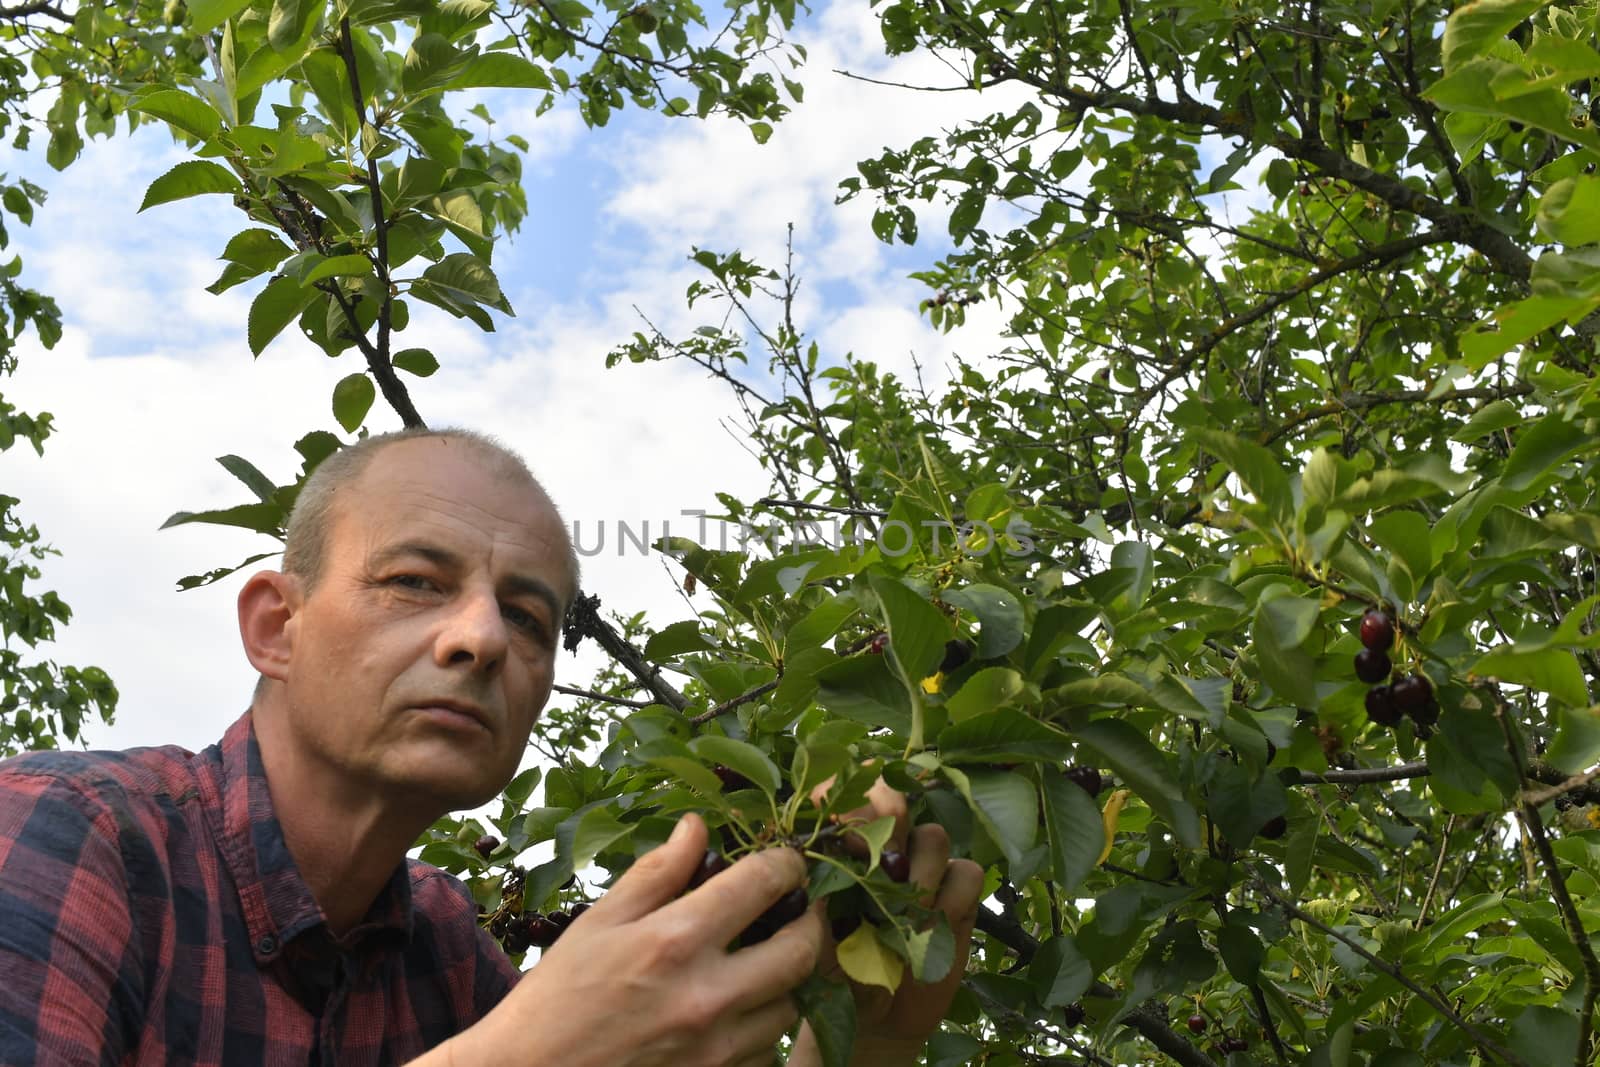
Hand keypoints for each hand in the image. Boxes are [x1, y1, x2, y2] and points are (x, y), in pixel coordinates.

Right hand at [446, 814, 821, 1066]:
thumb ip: (657, 872)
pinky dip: (764, 1025)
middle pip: (801, 950)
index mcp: (675, 941)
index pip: (763, 883)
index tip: (787, 861)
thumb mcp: (599, 922)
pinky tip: (740, 1008)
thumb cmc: (556, 998)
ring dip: (787, 978)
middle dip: (810, 922)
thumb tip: (697, 827)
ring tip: (766, 959)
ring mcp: (717, 1048)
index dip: (786, 863)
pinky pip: (769, 1050)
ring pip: (792, 1005)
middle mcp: (707, 996)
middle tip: (799, 909)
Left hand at [790, 775, 983, 1066]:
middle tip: (874, 871)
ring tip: (897, 928)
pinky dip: (950, 904)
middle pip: (895, 795)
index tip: (842, 838)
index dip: (848, 801)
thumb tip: (815, 856)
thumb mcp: (806, 933)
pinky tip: (928, 939)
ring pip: (934, 837)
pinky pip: (966, 872)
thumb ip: (813, 892)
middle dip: (886, 828)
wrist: (873, 1017)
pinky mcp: (957, 890)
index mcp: (837, 839)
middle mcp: (882, 841)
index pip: (844, 786)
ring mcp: (923, 863)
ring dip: (918, 881)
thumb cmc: (828, 972)